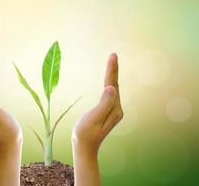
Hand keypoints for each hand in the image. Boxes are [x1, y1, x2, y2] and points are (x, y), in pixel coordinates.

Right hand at [72, 53, 123, 185]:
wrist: (84, 147)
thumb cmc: (85, 133)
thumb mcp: (94, 118)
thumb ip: (104, 103)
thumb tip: (112, 88)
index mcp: (114, 109)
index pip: (113, 85)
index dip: (112, 70)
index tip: (112, 56)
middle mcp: (116, 109)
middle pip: (115, 85)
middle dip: (114, 69)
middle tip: (113, 55)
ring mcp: (113, 110)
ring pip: (113, 89)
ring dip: (112, 75)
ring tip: (112, 62)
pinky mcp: (108, 111)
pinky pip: (110, 94)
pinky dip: (109, 83)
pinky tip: (109, 81)